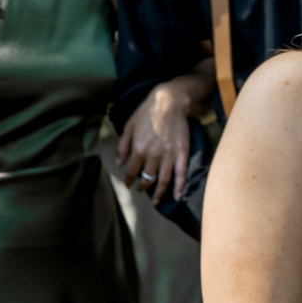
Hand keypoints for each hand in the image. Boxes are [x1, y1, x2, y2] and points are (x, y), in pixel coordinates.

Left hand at [118, 81, 193, 201]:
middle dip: (142, 187)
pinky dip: (178, 188)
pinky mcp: (182, 154)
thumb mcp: (129, 126)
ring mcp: (169, 156)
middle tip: (141, 190)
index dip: (129, 180)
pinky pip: (181, 175)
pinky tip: (176, 197)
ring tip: (154, 200)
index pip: (132, 171)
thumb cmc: (148, 112)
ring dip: (158, 193)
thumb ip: (123, 146)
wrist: (171, 102)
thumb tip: (119, 163)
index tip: (129, 184)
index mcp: (138, 149)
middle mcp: (153, 155)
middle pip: (147, 178)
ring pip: (163, 180)